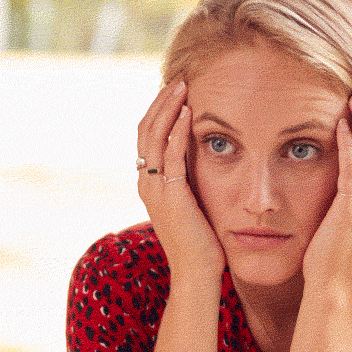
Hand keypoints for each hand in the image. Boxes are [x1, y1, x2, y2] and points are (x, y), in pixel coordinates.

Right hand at [136, 80, 223, 282]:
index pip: (146, 136)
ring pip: (153, 137)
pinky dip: (176, 131)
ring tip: (183, 87)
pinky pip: (169, 156)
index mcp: (148, 183)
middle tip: (179, 79)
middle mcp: (145, 182)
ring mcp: (154, 189)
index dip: (158, 111)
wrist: (197, 272)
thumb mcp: (193, 203)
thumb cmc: (202, 242)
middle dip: (161, 102)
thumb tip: (207, 156)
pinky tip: (189, 113)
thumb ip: (191, 179)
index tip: (176, 90)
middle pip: (144, 130)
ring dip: (168, 109)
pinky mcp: (170, 195)